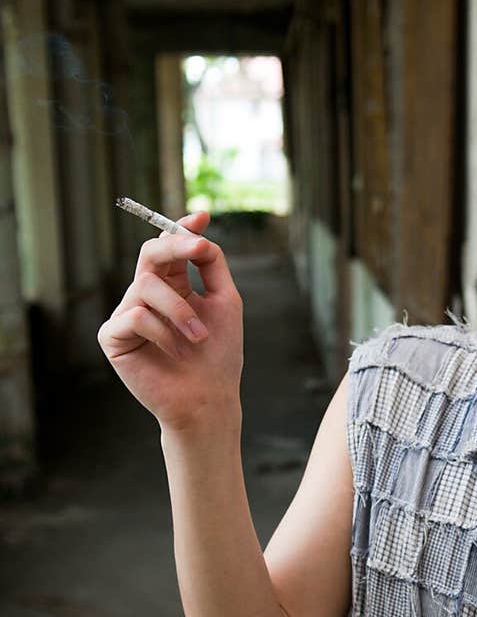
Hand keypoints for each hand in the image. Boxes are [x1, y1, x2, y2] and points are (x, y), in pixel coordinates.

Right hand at [97, 210, 243, 431]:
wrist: (208, 400)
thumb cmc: (219, 356)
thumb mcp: (225, 302)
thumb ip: (212, 265)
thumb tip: (199, 229)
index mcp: (172, 287)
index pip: (169, 249)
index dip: (181, 229)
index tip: (202, 216)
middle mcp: (146, 297)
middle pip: (150, 253)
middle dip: (175, 245)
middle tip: (199, 247)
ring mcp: (127, 315)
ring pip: (147, 286)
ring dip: (180, 310)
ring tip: (198, 338)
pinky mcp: (112, 338)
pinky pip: (136, 316)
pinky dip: (162, 333)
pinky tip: (176, 353)